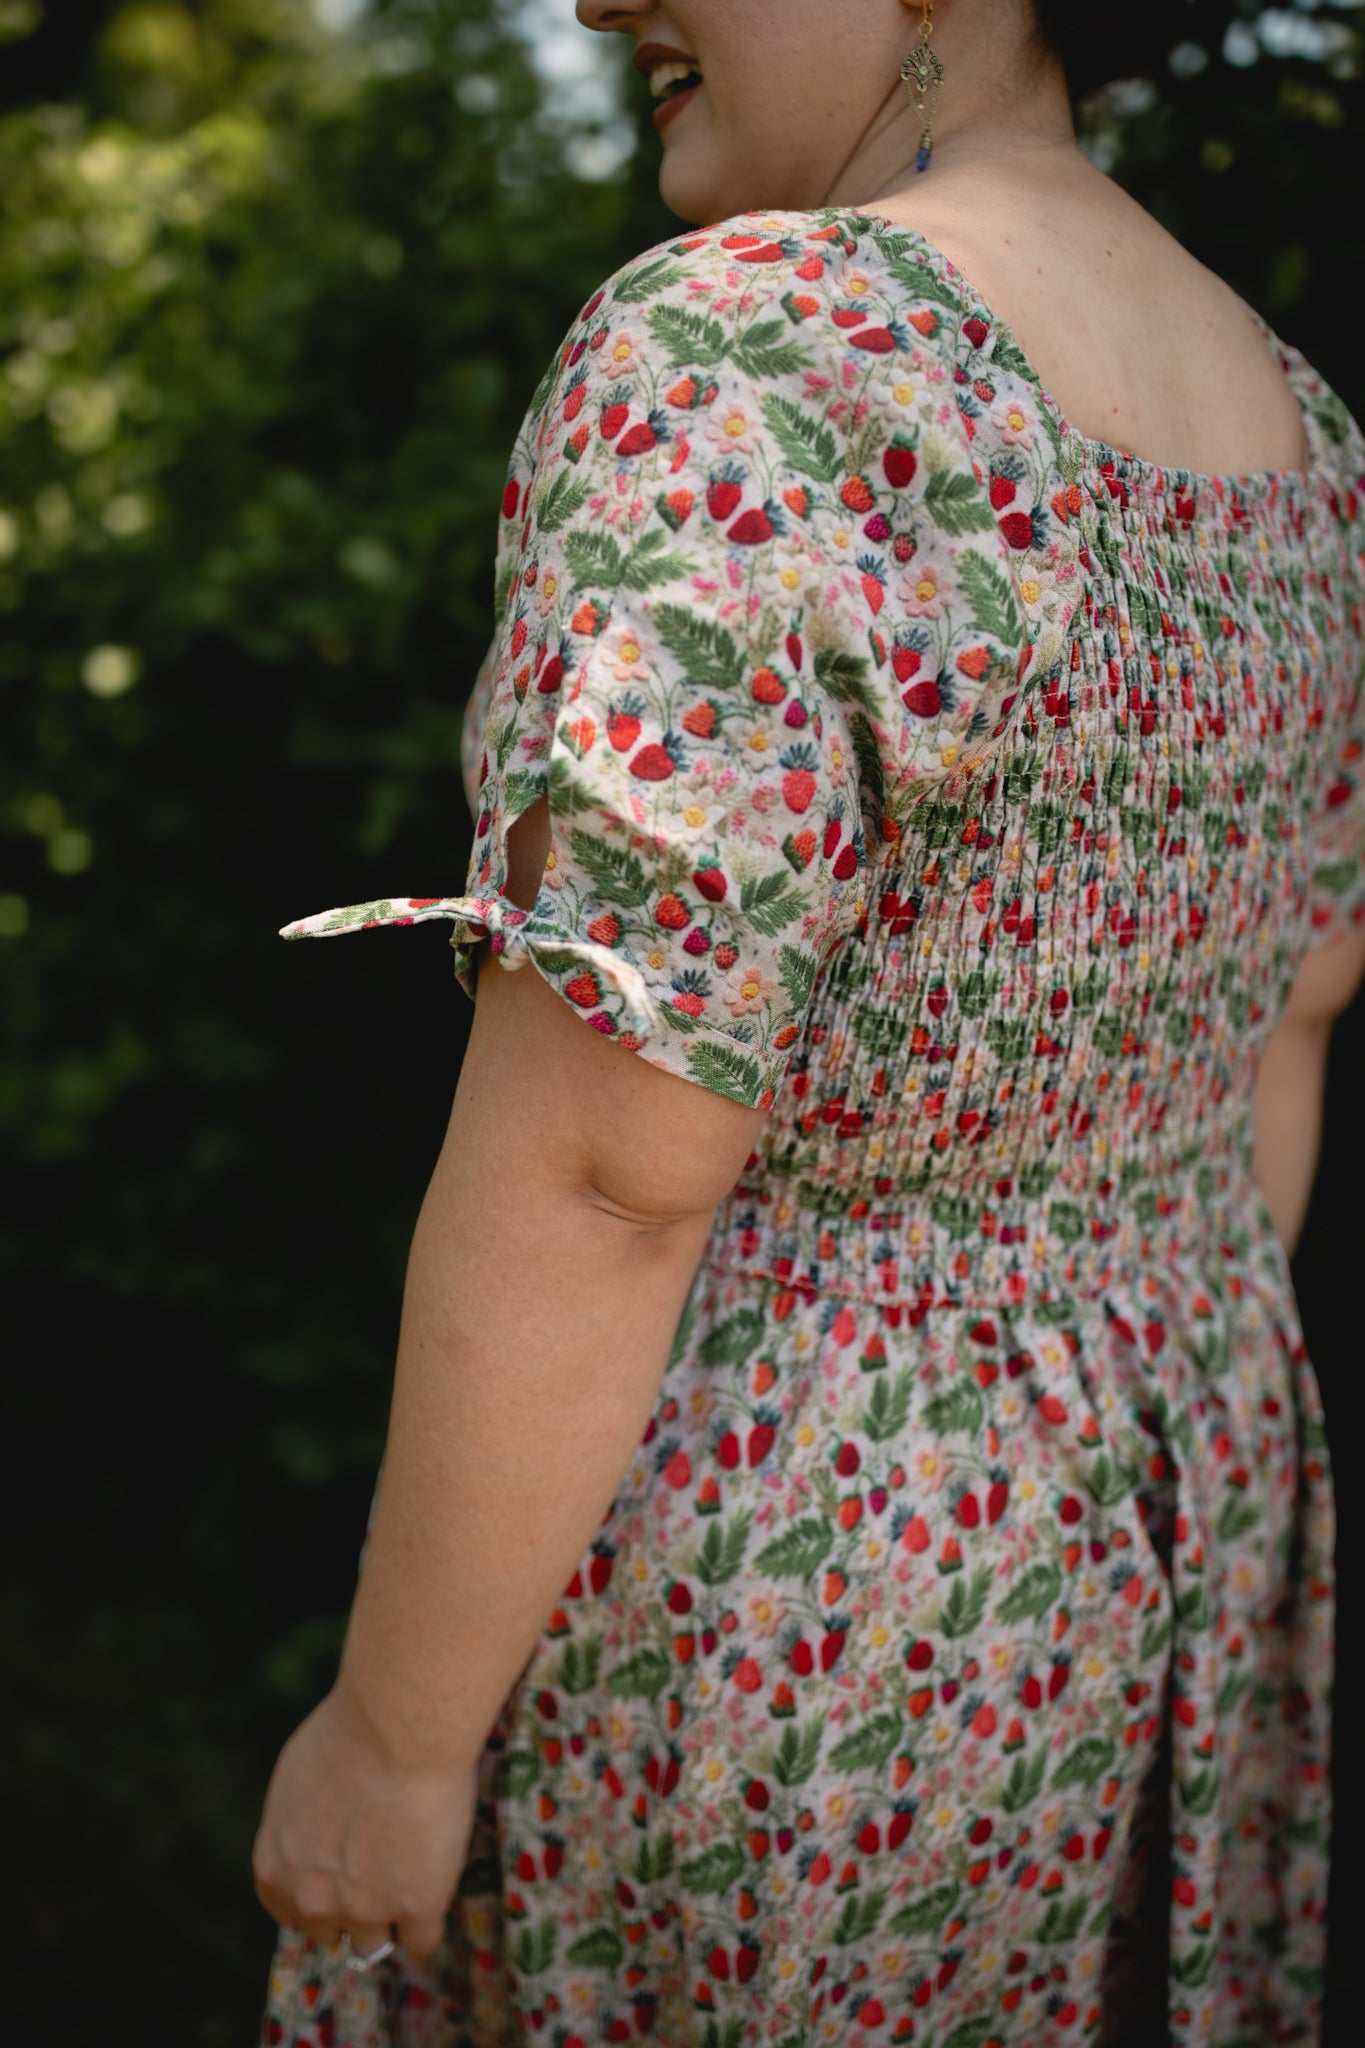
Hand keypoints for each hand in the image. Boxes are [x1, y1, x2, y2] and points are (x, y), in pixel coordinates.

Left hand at [252, 1682, 480, 1968]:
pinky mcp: (416, 1907)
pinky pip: (421, 1942)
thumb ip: (297, 1823)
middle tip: (379, 1875)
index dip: (319, 1897)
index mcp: (275, 1867)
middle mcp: (312, 1899)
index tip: (340, 1883)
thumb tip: (313, 1835)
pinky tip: (435, 1897)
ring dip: (390, 1916)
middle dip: (352, 1908)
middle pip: (330, 1933)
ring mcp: (365, 1909)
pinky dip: (427, 1924)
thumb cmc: (349, 1732)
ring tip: (413, 1881)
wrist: (399, 1727)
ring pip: (375, 1942)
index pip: (290, 1914)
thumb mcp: (296, 1777)